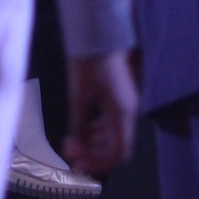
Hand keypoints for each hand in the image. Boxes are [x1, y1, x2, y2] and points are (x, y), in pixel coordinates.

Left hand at [62, 50, 137, 176]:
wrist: (98, 34)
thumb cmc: (89, 65)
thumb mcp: (79, 98)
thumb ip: (79, 127)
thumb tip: (75, 151)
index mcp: (122, 114)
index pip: (119, 153)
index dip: (99, 164)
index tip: (78, 165)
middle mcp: (128, 112)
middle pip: (117, 147)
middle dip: (94, 155)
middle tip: (70, 155)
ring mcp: (124, 105)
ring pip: (113, 136)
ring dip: (93, 144)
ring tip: (71, 142)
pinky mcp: (118, 97)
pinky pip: (110, 123)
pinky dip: (96, 131)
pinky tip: (79, 129)